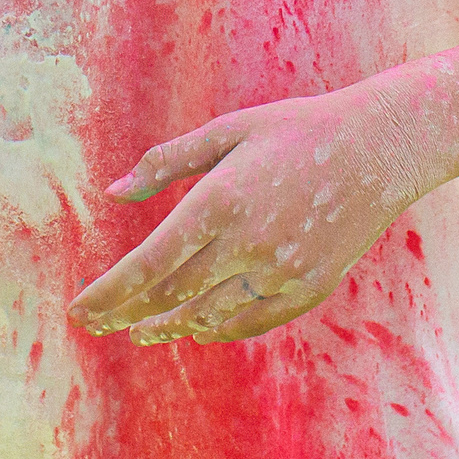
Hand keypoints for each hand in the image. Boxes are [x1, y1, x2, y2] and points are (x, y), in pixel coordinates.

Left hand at [67, 84, 427, 346]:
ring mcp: (280, 272)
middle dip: (126, 314)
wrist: (379, 148)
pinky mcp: (308, 288)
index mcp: (220, 201)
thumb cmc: (296, 129)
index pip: (148, 265)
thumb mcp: (228, 131)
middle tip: (97, 325)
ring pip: (209, 316)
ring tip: (140, 329)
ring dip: (168, 325)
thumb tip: (115, 192)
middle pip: (171, 297)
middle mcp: (247, 244)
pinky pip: (251, 322)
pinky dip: (218, 328)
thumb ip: (168, 161)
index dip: (108, 294)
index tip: (79, 310)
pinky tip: (196, 327)